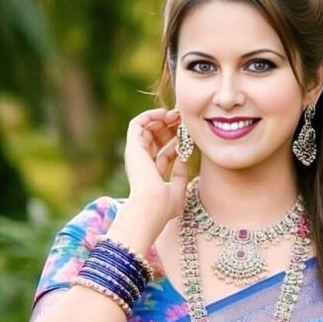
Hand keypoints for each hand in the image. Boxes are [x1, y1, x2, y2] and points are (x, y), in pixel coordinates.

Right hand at [123, 106, 188, 227]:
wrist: (152, 206)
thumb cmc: (165, 205)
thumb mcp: (178, 189)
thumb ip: (181, 173)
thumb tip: (184, 156)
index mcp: (153, 174)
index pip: (165, 153)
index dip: (177, 141)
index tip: (190, 135)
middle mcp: (143, 162)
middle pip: (156, 139)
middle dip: (170, 127)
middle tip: (183, 120)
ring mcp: (136, 154)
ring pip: (146, 129)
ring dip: (162, 119)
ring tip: (176, 115)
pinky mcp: (133, 146)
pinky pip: (137, 124)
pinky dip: (150, 116)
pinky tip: (165, 115)